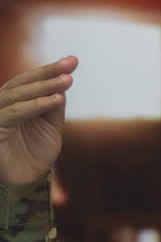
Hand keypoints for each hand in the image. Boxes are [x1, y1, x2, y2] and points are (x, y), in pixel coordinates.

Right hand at [0, 57, 76, 184]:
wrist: (25, 181)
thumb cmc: (35, 153)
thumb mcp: (50, 126)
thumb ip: (53, 106)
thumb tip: (62, 81)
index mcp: (14, 101)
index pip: (31, 80)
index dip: (51, 69)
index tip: (73, 60)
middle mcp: (2, 105)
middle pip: (23, 83)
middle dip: (48, 72)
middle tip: (71, 64)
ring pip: (17, 95)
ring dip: (44, 86)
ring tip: (68, 80)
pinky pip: (14, 114)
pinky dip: (35, 106)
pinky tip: (57, 100)